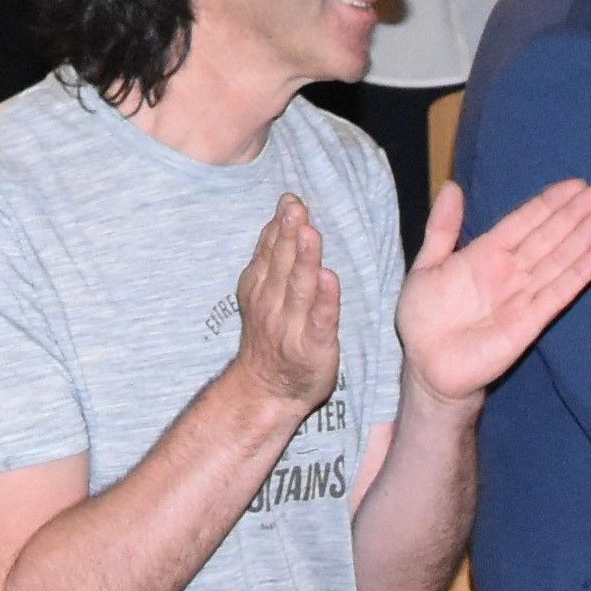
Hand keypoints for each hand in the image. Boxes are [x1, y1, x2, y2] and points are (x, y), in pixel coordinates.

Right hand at [229, 196, 345, 413]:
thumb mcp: (262, 294)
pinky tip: (330, 279)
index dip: (280, 224)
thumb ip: (272, 259)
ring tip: (310, 233)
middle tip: (295, 206)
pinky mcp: (313, 347)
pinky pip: (320, 321)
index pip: (270, 250)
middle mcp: (272, 303)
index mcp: (260, 287)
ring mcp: (291, 326)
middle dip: (289, 233)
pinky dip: (324, 300)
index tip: (290, 199)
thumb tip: (280, 219)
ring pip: (299, 288)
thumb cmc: (271, 337)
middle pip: (283, 263)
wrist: (266, 391)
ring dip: (304, 260)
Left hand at [396, 178, 590, 404]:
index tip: (577, 184)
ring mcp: (522, 295)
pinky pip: (558, 294)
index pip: (525, 221)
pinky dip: (580, 274)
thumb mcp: (426, 266)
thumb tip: (453, 185)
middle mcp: (510, 271)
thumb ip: (442, 228)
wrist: (425, 366)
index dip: (550, 203)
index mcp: (486, 253)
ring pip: (559, 259)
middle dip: (576, 214)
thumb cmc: (423, 318)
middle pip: (549, 236)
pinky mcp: (530, 322)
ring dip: (584, 237)